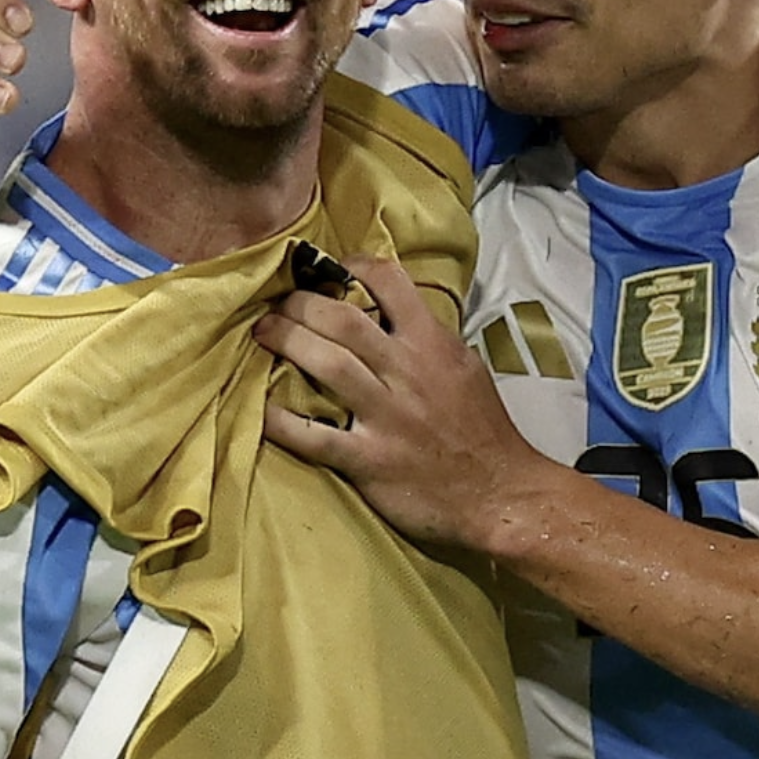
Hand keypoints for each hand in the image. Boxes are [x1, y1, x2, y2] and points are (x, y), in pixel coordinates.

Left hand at [257, 259, 544, 552]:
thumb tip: (392, 314)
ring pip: (327, 364)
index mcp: (432, 344)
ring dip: (287, 342)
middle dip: (300, 304)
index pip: (390, 282)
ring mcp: (386, 416)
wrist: (500, 492)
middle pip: (342, 319)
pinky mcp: (369, 459)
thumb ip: (428, 340)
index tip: (326, 270)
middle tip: (278, 307)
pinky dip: (280, 420)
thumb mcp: (465, 368)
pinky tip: (258, 408)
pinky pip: (314, 435)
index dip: (351, 266)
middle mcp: (406, 372)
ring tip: (262, 334)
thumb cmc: (482, 430)